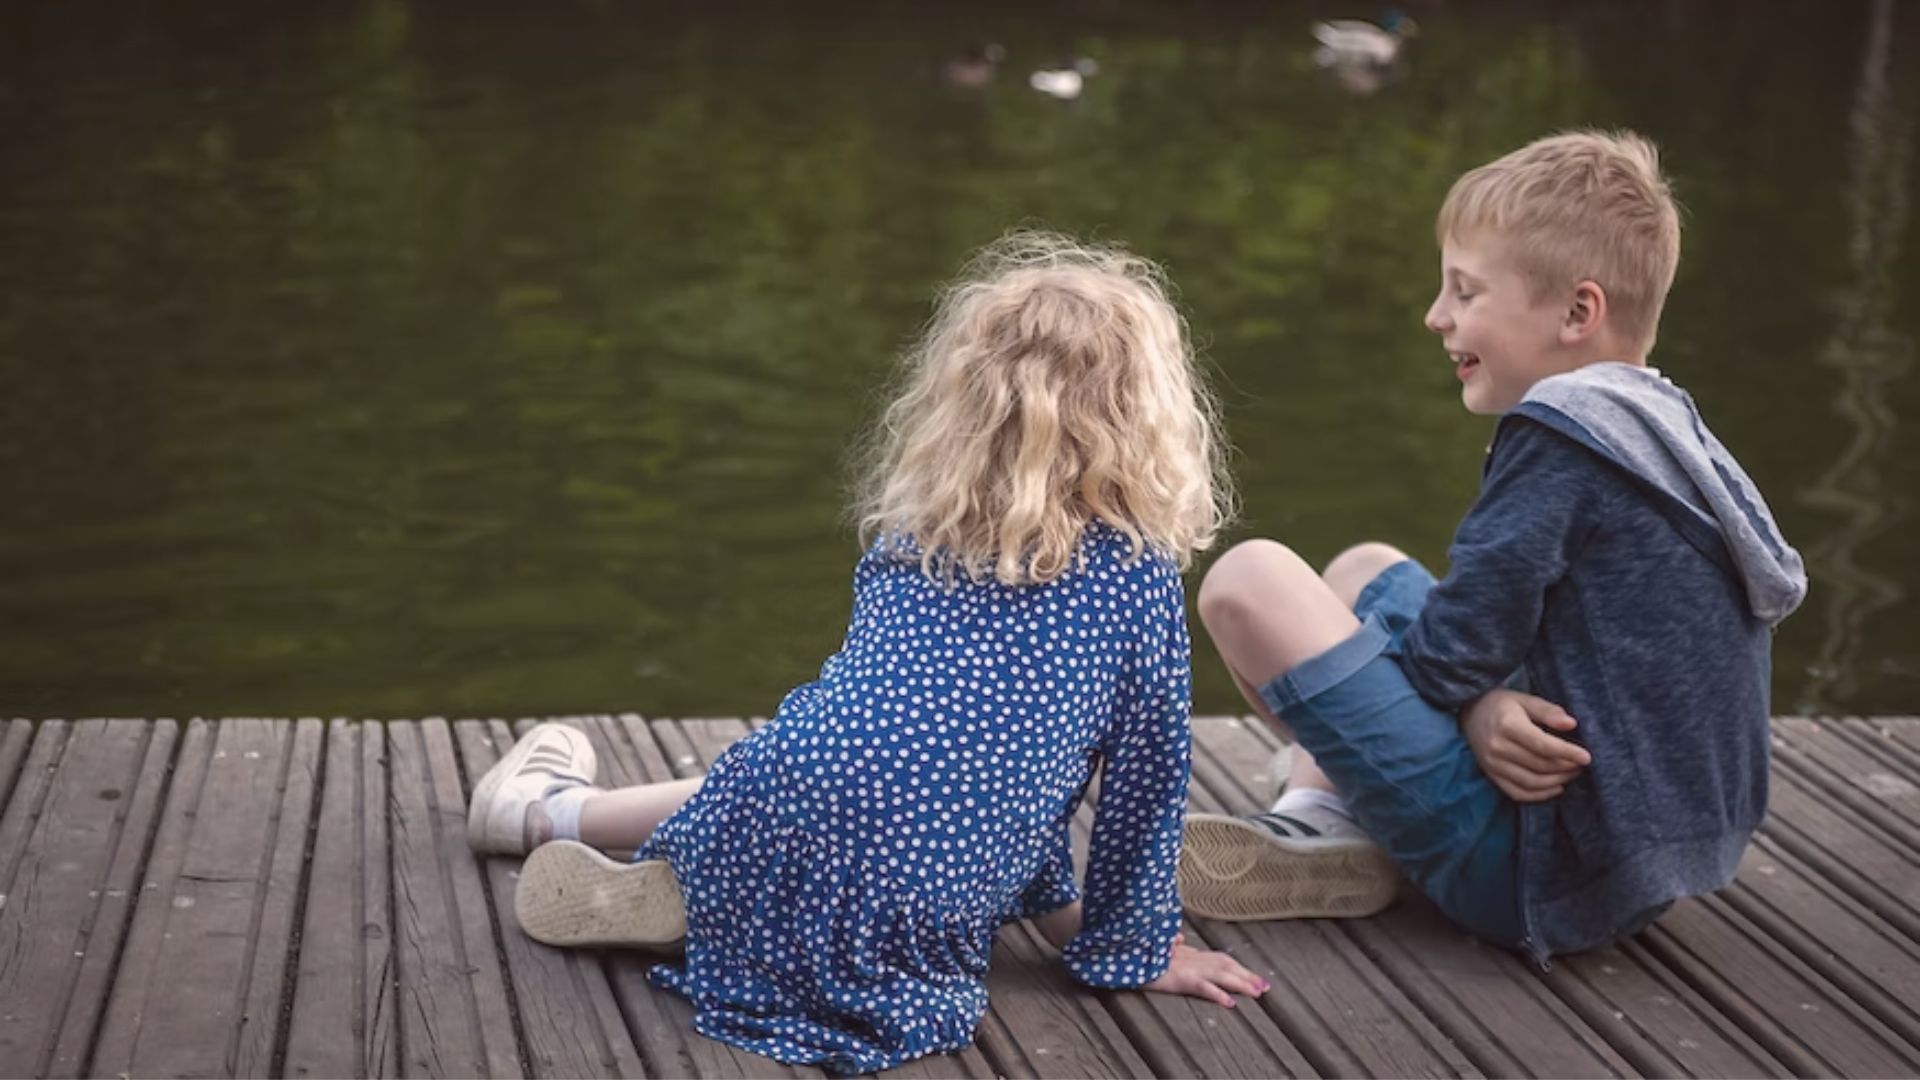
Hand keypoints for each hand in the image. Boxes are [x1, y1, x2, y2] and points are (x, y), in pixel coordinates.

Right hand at [1143, 932, 1269, 1007]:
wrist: (1128, 953)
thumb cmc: (1140, 951)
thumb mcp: (1157, 946)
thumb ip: (1171, 944)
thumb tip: (1178, 937)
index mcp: (1189, 953)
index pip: (1220, 959)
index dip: (1238, 967)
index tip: (1254, 976)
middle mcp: (1193, 958)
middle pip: (1227, 966)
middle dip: (1247, 976)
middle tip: (1265, 987)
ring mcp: (1188, 967)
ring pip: (1222, 975)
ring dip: (1241, 984)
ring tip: (1257, 993)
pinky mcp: (1180, 978)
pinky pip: (1203, 987)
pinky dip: (1218, 994)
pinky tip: (1230, 1003)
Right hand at [1460, 689, 1591, 801]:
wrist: (1469, 714)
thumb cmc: (1501, 704)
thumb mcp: (1524, 699)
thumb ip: (1548, 711)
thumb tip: (1572, 724)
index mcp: (1507, 725)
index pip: (1543, 745)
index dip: (1567, 753)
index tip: (1587, 757)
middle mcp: (1497, 747)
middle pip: (1540, 765)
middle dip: (1566, 767)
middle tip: (1582, 763)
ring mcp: (1492, 764)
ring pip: (1532, 782)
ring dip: (1557, 781)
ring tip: (1572, 773)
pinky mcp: (1491, 775)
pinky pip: (1518, 793)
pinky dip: (1539, 795)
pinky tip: (1556, 787)